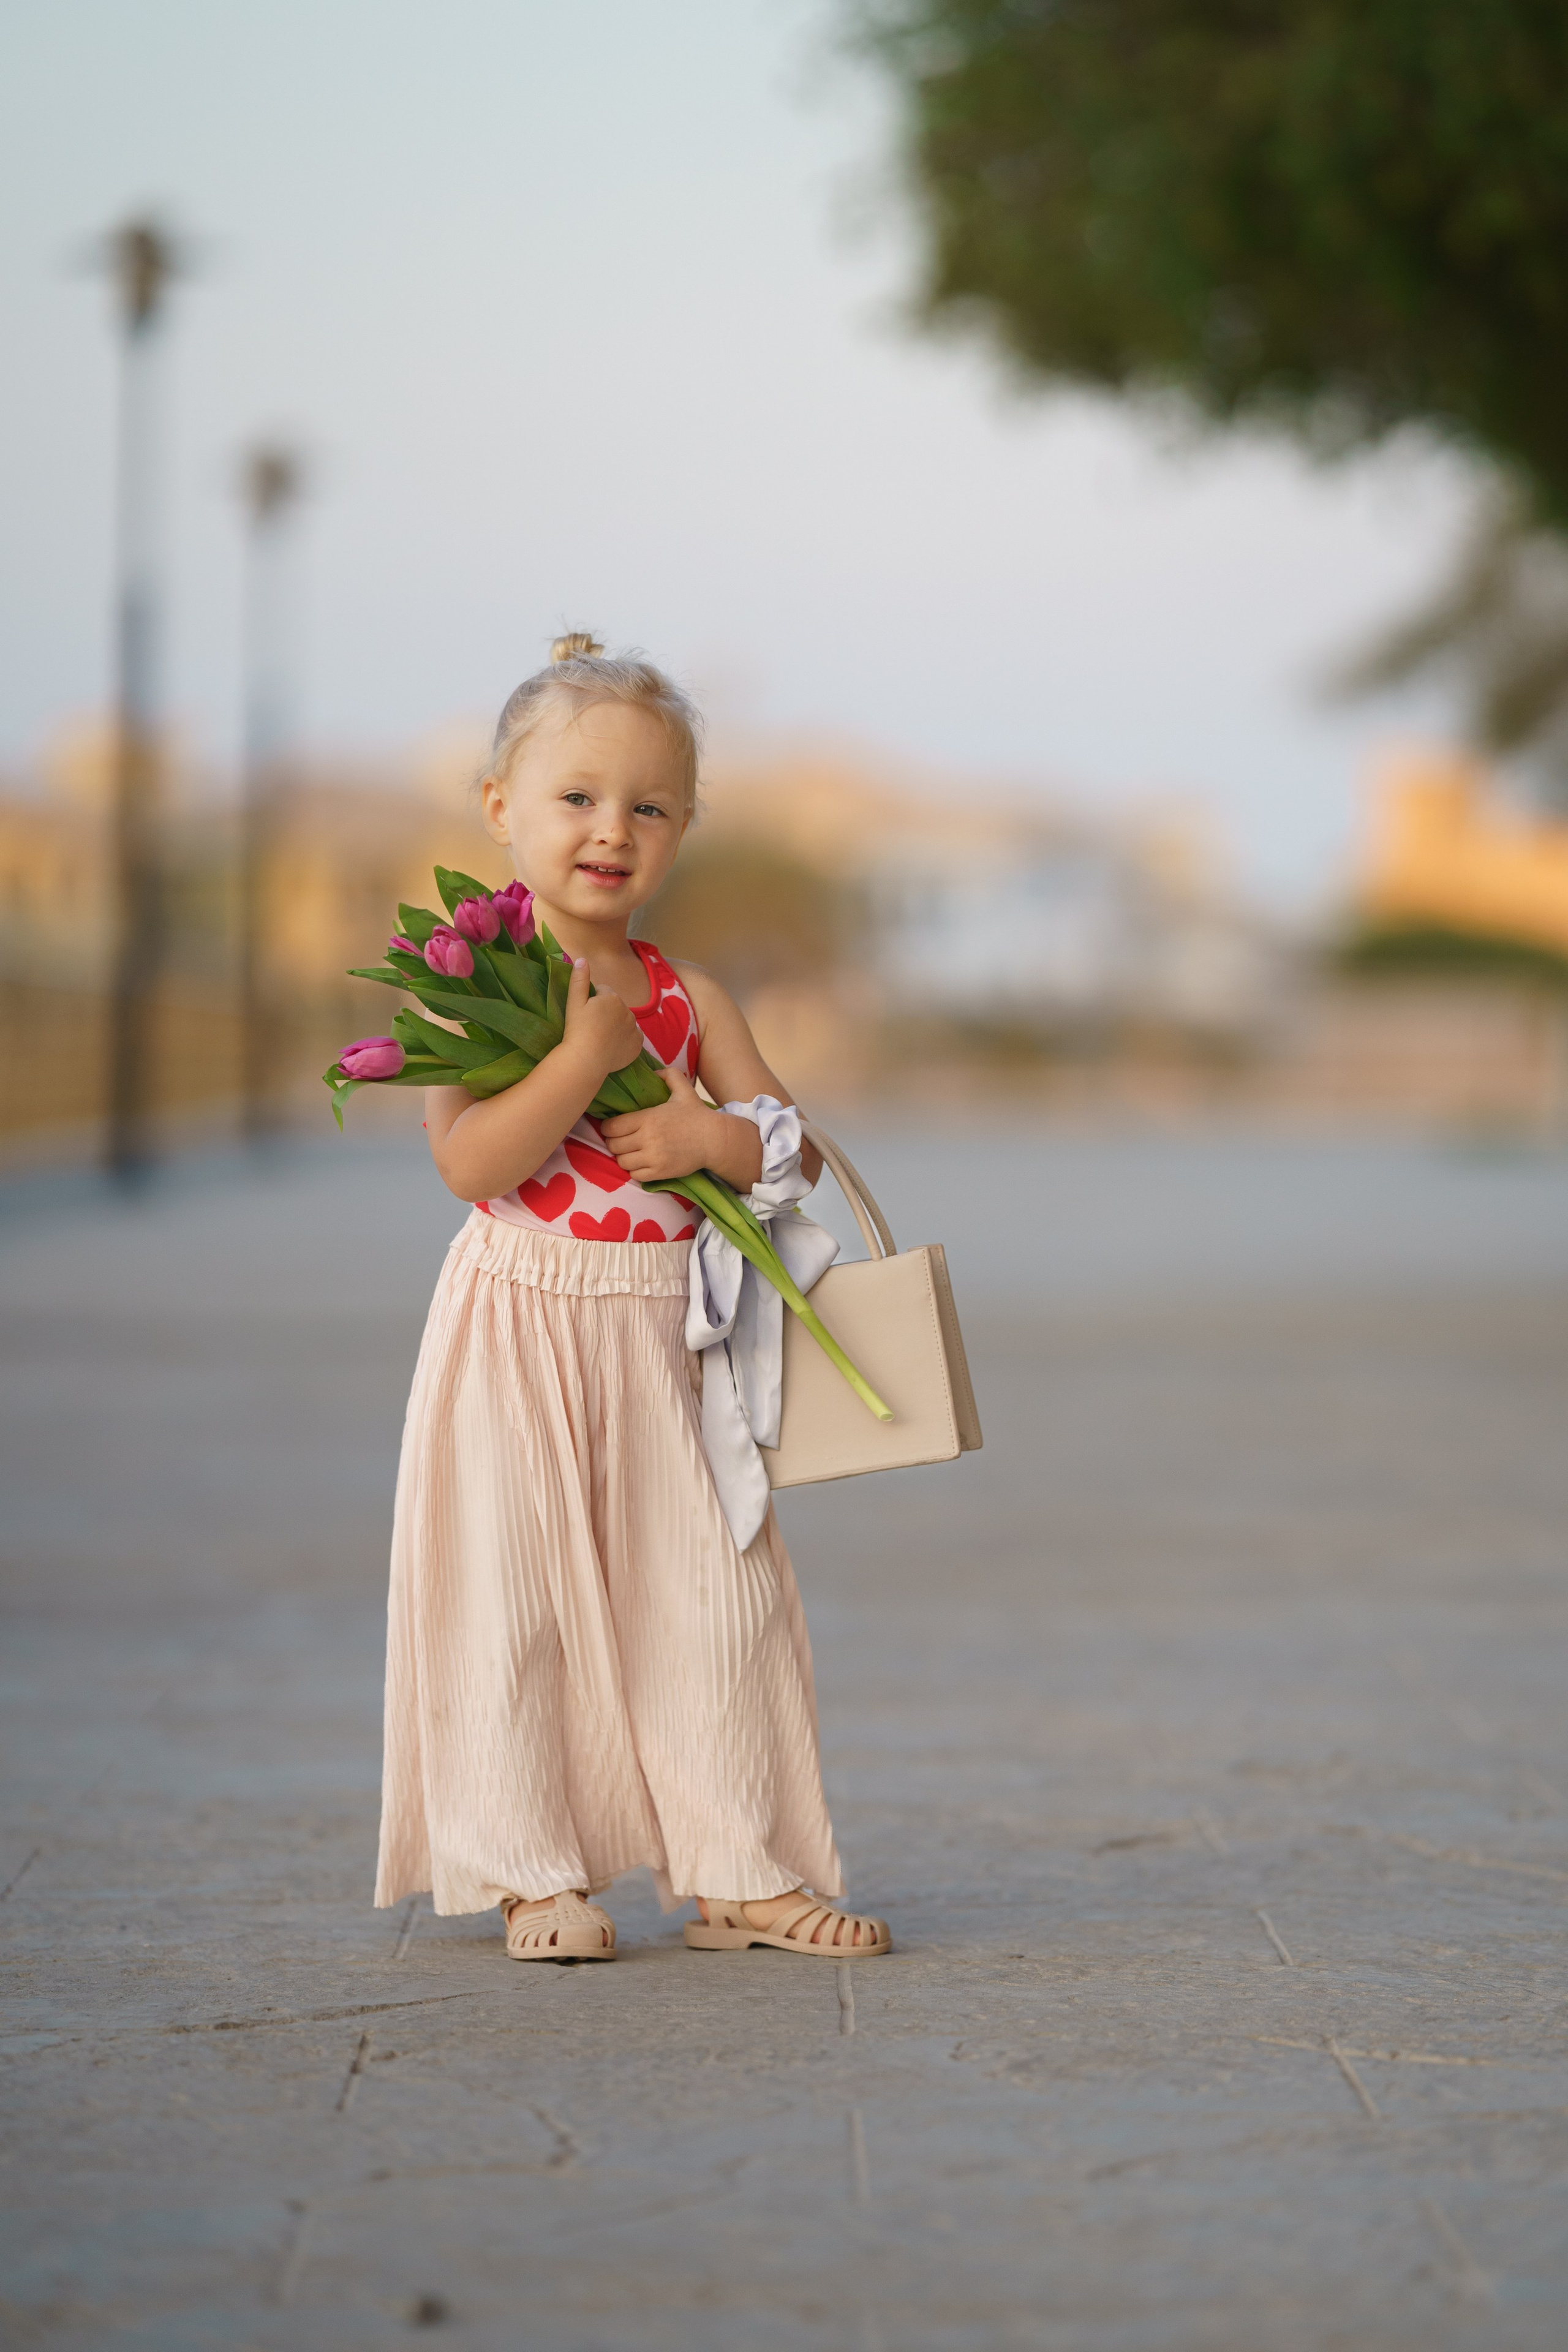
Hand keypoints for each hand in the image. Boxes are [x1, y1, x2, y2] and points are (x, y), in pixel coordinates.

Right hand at [561, 957, 641, 1082]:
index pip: (603, 992)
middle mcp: (627, 1010)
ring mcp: (634, 1028)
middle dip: (606, 1013)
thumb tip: (582, 959)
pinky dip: (625, 1040)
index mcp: (612, 997)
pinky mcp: (638, 1044)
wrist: (586, 1059)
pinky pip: (633, 1037)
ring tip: (601, 1038)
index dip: (592, 1002)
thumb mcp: (574, 1002)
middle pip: (615, 1007)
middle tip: (592, 1028)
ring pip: (624, 1021)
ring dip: (616, 1025)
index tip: (585, 1015)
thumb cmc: (577, 1030)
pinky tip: (613, 1046)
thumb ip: (579, 979)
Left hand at [599, 1065, 721, 1183]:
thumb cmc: (696, 1114)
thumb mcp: (684, 1089)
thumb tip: (653, 1071)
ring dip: (623, 1156)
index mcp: (648, 1118)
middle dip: (613, 1141)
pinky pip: (635, 1174)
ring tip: (629, 1151)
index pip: (611, 1127)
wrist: (714, 1140)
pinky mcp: (660, 1172)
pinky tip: (640, 1162)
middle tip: (620, 1139)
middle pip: (613, 1145)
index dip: (607, 1127)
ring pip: (622, 1161)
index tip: (611, 1127)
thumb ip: (668, 1075)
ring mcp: (653, 1157)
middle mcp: (648, 1139)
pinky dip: (634, 1169)